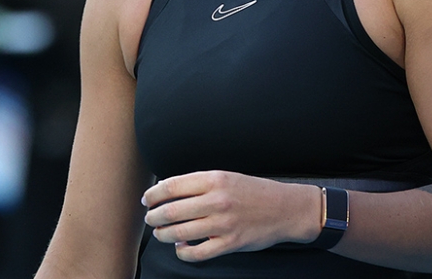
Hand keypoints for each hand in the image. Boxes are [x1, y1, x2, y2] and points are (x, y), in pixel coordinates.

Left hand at [141, 171, 321, 261]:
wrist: (285, 208)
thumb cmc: (255, 192)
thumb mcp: (228, 177)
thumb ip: (200, 183)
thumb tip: (167, 190)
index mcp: (215, 179)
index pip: (172, 186)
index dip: (153, 194)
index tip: (147, 199)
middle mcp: (218, 200)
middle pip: (171, 211)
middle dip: (154, 217)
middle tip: (150, 219)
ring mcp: (223, 223)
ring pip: (179, 232)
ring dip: (164, 235)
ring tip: (162, 233)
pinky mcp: (229, 242)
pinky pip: (196, 253)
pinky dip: (183, 251)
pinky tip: (182, 246)